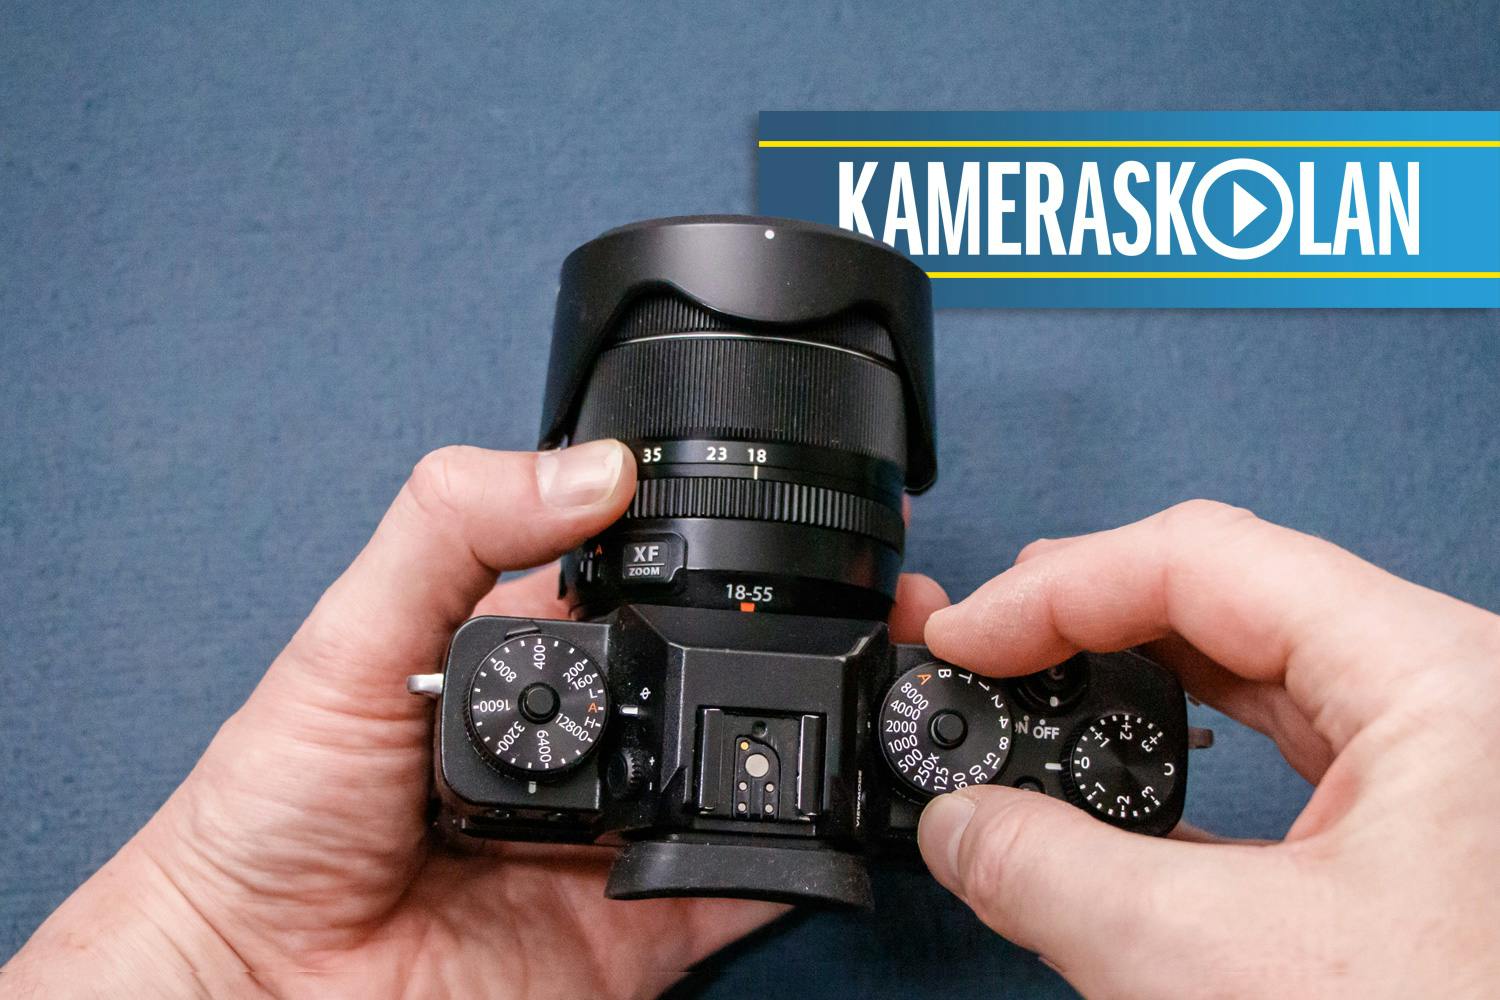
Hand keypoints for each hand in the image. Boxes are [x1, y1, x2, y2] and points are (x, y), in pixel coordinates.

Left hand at [2, 441, 947, 998]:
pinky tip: (823, 815)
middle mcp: (580, 747)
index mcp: (521, 661)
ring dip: (802, 741)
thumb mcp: (350, 640)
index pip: (640, 590)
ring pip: (740, 781)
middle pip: (707, 684)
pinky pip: (738, 890)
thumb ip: (452, 532)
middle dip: (787, 645)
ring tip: (855, 689)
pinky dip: (791, 861)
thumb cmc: (268, 817)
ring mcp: (615, 840)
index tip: (792, 522)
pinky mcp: (635, 932)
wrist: (254, 984)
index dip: (716, 555)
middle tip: (861, 609)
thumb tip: (592, 466)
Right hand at [916, 500, 1499, 998]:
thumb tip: (960, 828)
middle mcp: (1449, 697)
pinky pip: (1279, 745)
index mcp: (1436, 679)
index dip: (1058, 590)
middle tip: (986, 647)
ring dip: (1124, 677)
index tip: (967, 637)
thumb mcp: (1217, 965)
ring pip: (1250, 666)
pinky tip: (1116, 778)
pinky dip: (1176, 752)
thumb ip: (1051, 876)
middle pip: (1224, 595)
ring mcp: (1440, 764)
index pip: (1202, 559)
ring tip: (1034, 687)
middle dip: (1084, 617)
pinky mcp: (1418, 831)